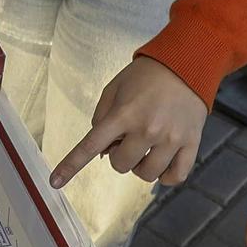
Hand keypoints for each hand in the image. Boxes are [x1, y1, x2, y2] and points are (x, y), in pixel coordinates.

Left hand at [51, 56, 204, 188]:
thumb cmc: (146, 76)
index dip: (71, 165)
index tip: (55, 182)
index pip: (91, 146)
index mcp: (123, 114)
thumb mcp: (114, 88)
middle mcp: (147, 129)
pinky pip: (175, 176)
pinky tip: (162, 163)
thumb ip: (102, 117)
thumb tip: (100, 151)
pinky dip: (166, 176)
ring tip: (144, 149)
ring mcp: (171, 139)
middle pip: (121, 165)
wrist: (186, 64)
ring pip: (147, 174)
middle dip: (118, 156)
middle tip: (125, 140)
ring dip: (140, 166)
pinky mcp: (191, 143)